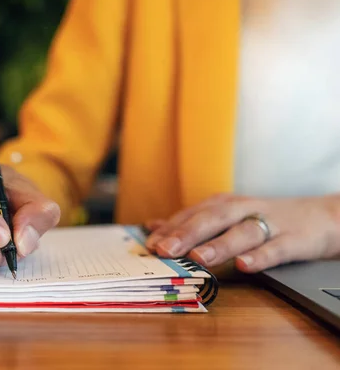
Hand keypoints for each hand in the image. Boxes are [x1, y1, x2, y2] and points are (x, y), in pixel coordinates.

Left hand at [145, 194, 339, 271]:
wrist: (323, 216)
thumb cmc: (265, 219)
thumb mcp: (226, 217)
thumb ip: (191, 223)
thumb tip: (154, 228)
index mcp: (224, 205)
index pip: (192, 215)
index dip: (170, 229)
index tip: (148, 244)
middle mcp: (243, 210)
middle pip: (212, 219)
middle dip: (186, 234)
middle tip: (164, 249)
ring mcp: (269, 224)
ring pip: (241, 233)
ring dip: (218, 244)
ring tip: (197, 258)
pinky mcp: (294, 240)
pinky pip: (275, 249)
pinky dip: (259, 257)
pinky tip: (244, 266)